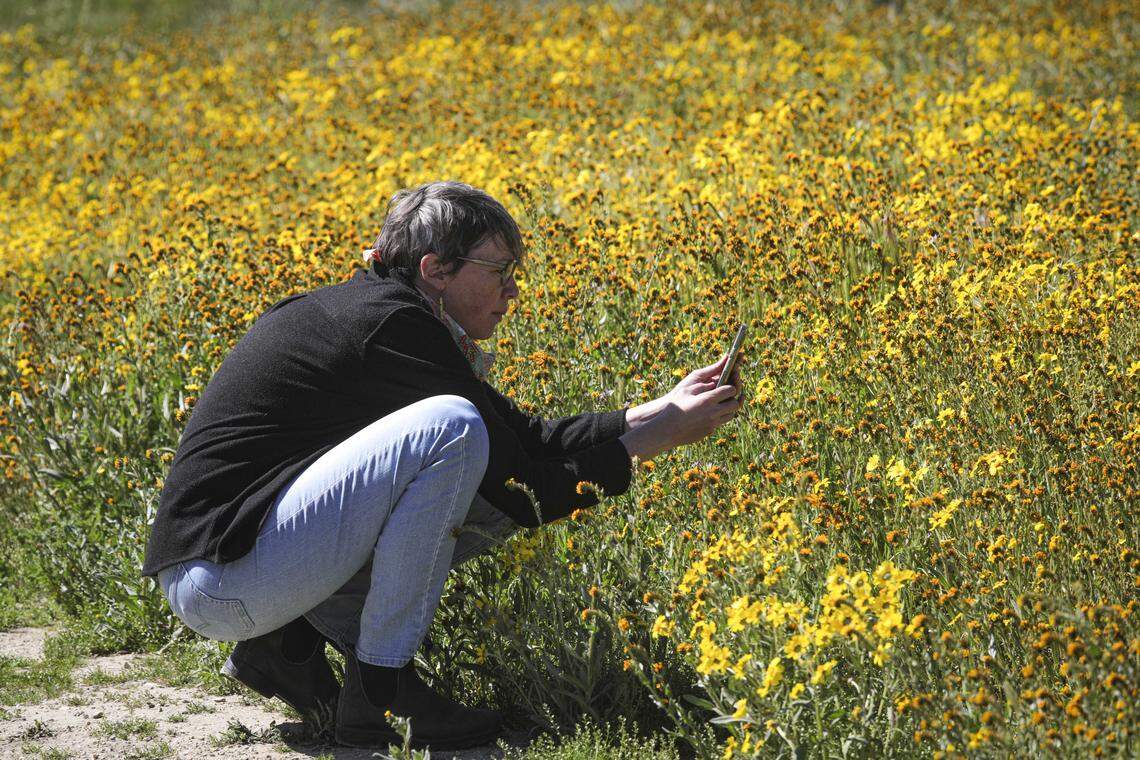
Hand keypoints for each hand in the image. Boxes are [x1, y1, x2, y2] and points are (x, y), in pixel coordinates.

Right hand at [619, 353, 744, 460]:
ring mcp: (712, 425)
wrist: (665, 428)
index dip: (730, 386)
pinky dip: (719, 417)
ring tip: (721, 402)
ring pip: (731, 415)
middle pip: (735, 404)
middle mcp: (713, 413)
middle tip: (727, 393)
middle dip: (733, 398)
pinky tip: (709, 412)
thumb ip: (708, 374)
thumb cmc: (675, 404)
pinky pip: (720, 423)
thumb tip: (723, 361)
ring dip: (728, 408)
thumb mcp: (688, 386)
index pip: (730, 390)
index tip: (726, 384)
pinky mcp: (708, 432)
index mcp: (707, 400)